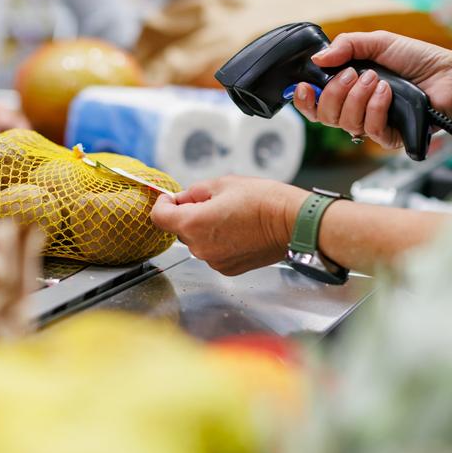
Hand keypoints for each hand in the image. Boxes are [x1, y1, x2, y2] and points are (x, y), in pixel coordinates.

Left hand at [150, 176, 309, 275]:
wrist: (292, 223)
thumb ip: (194, 192)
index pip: (159, 217)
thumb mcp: (223, 183)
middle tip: (212, 201)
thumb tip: (181, 198)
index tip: (171, 198)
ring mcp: (214, 261)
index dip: (163, 204)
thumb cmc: (263, 200)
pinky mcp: (228, 268)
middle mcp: (200, 247)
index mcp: (194, 223)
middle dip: (189, 214)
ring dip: (205, 228)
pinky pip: (213, 252)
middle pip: (180, 229)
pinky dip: (219, 241)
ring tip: (231, 216)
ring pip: (197, 241)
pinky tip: (238, 230)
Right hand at [292, 30, 451, 149]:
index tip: (303, 87)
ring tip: (377, 80)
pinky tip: (388, 93)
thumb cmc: (419, 59)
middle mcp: (357, 109)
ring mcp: (373, 124)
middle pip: (325, 115)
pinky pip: (370, 130)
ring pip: (345, 123)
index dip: (304, 99)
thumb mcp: (378, 42)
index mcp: (349, 88)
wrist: (451, 76)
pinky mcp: (390, 137)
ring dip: (358, 97)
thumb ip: (346, 46)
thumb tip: (317, 58)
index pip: (315, 103)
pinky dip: (375, 108)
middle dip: (334, 93)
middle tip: (353, 75)